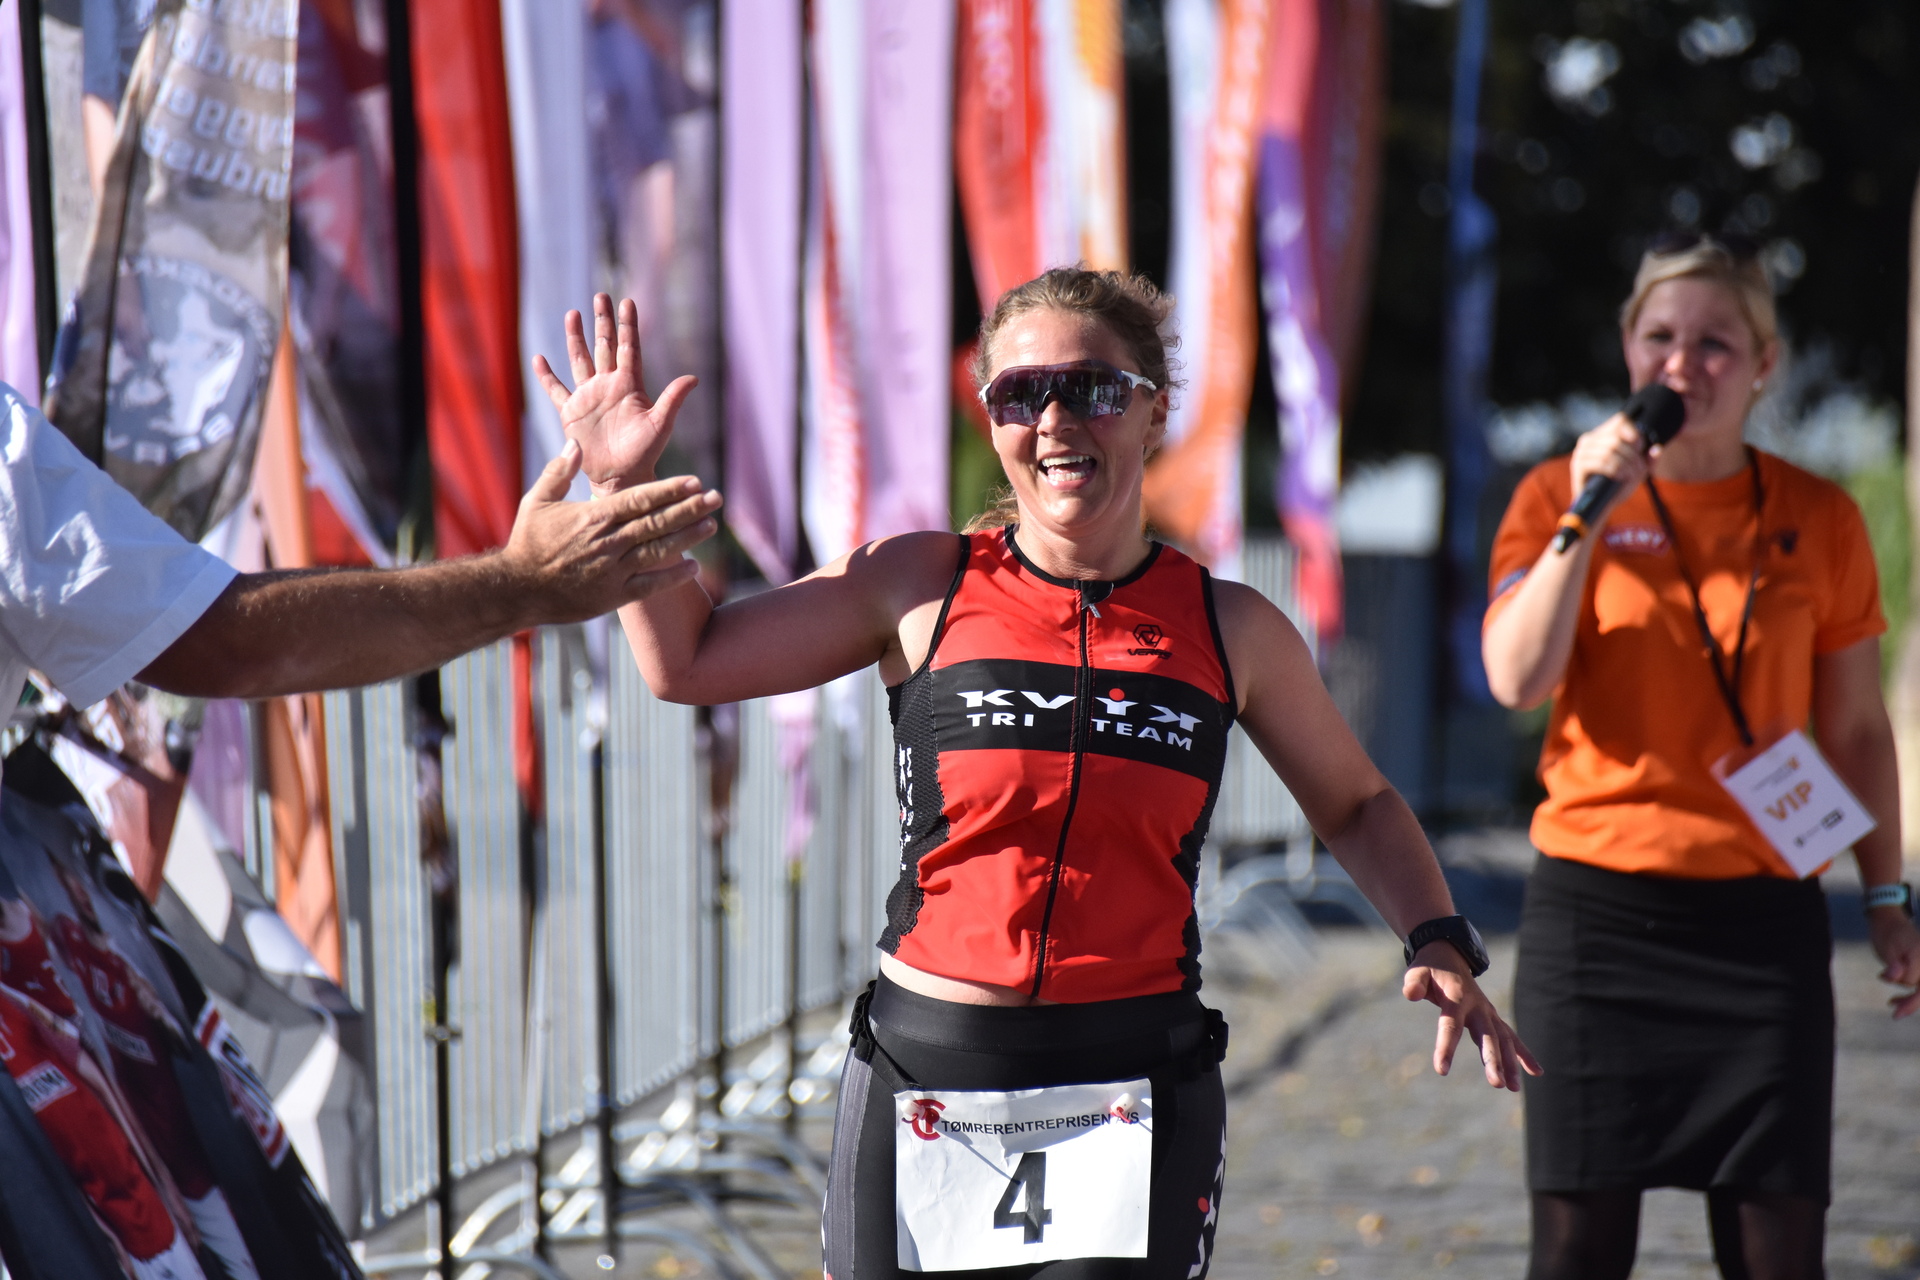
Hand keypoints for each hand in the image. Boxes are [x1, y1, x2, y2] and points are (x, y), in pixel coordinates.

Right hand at [500, 441, 720, 622]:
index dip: (670, 490)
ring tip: (710, 525)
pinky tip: (694, 568)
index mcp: (594, 517)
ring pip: (658, 551)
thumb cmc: (528, 542)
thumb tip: (576, 442)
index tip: (695, 482)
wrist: (516, 589)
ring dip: (688, 538)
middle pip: (657, 522)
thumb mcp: (538, 501)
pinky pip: (649, 587)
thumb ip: (559, 472)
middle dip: (689, 509)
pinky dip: (672, 578)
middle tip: (716, 498)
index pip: (640, 499)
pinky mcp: (612, 597)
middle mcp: (608, 543)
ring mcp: (612, 571)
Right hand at [533, 294, 696, 494]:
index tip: (628, 302)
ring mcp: (588, 396)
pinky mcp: (571, 412)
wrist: (621, 476)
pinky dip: (546, 376)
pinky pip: (556, 390)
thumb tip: (694, 378)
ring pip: (580, 360)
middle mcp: (608, 385)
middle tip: (601, 295)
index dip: (628, 326)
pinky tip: (539, 359)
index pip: (629, 348)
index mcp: (629, 385)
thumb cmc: (645, 453)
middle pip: (605, 346)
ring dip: (576, 338)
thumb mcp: (660, 425)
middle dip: (603, 321)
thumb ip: (673, 400)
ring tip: (573, 313)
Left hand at [1402, 943, 1541, 1091]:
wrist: (1448, 956)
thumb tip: (1410, 994)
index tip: (1441, 1070)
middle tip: (1497, 1084)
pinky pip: (1510, 1037)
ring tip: (1513, 1089)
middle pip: (1487, 1036)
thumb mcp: (1417, 972)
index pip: (1451, 1026)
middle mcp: (1477, 1006)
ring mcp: (1488, 1012)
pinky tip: (1536, 1072)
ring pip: (1503, 1039)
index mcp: (1456, 998)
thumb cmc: (1429, 968)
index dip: (1446, 1048)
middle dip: (1493, 1060)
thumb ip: (1414, 983)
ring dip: (1511, 1063)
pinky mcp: (1492, 1017)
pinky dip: (1523, 1054)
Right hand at [1568, 411, 1651, 527]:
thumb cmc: (1616, 487)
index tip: (1640, 448)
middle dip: (1632, 456)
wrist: (1599, 507)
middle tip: (1638, 470)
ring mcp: (1581, 452)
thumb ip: (1648, 460)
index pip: (1621, 420)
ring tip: (1629, 475)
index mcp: (1601, 435)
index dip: (1634, 433)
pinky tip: (1619, 477)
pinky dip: (1614, 470)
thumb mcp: (1636, 472)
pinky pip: (1600, 462)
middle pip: (1617, 438)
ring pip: (1610, 450)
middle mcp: (1588, 440)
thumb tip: (1657, 449)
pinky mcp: (1578, 466)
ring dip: (1625, 464)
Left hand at [1868, 907, 1919, 1018]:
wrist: (1889, 920)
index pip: (1913, 980)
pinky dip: (1909, 993)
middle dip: (1912, 1003)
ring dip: (1910, 999)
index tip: (1886, 983)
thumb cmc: (1886, 933)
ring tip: (1892, 1004)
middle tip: (1896, 1015)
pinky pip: (1919, 984)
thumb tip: (1892, 977)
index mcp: (1919, 956)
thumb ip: (1892, 964)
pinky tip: (1895, 1001)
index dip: (1900, 984)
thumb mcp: (1886, 947)